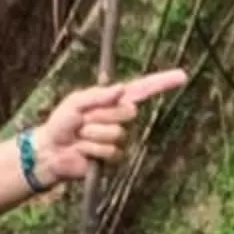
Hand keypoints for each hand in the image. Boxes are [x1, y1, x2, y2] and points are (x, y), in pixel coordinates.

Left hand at [33, 68, 186, 184]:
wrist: (51, 151)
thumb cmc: (61, 122)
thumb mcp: (76, 101)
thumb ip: (98, 95)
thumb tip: (122, 89)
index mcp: (113, 100)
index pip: (143, 89)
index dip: (163, 83)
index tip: (182, 76)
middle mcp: (119, 118)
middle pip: (127, 112)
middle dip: (102, 115)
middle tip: (83, 120)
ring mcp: (118, 138)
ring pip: (116, 133)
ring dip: (93, 134)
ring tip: (80, 136)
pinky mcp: (114, 157)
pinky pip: (111, 151)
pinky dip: (93, 150)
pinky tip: (83, 150)